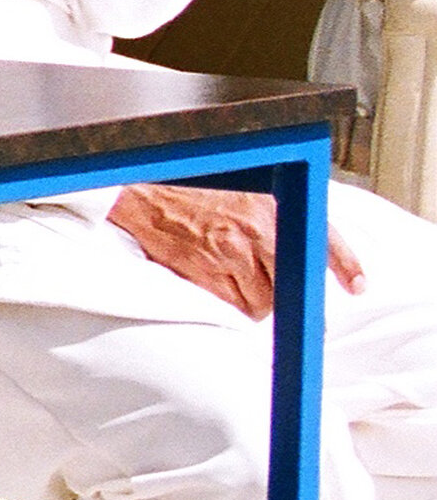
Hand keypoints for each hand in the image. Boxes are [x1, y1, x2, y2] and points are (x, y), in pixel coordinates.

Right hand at [106, 185, 361, 318]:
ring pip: (263, 303)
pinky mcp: (206, 273)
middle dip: (284, 292)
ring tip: (234, 280)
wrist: (142, 197)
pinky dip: (227, 303)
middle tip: (270, 287)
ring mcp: (231, 254)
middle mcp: (257, 230)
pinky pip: (231, 307)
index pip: (322, 238)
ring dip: (253, 300)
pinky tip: (215, 284)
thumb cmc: (192, 194)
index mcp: (271, 205)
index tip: (357, 285)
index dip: (344, 265)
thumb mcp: (246, 193)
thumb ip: (279, 219)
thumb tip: (310, 253)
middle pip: (292, 284)